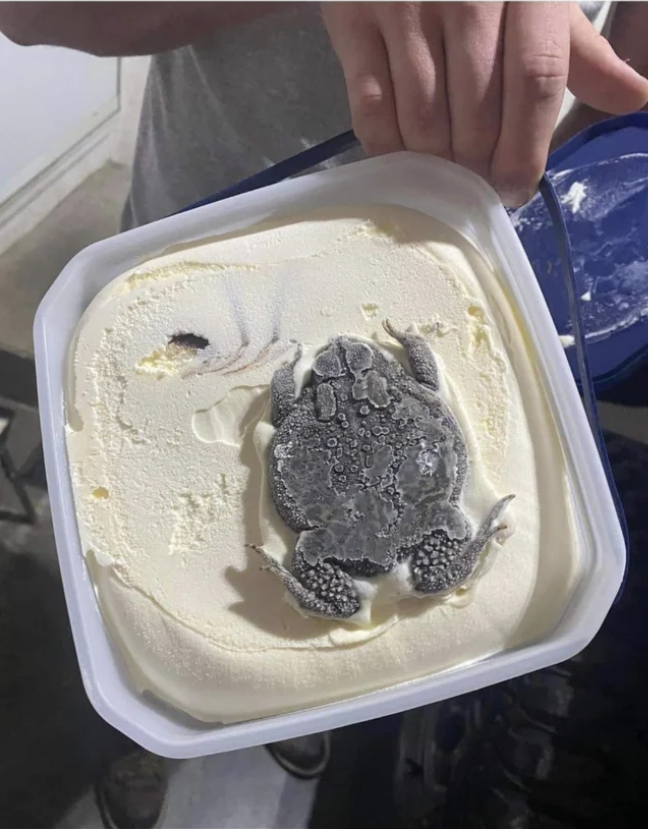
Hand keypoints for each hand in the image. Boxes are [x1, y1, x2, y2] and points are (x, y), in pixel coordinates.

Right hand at [322, 2, 647, 205]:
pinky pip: (371, 113)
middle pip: (477, 116)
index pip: (536, 80)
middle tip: (474, 185)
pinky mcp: (352, 23)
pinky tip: (403, 156)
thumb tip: (632, 98)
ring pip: (424, 123)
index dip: (526, 149)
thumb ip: (579, 51)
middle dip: (477, 169)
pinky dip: (388, 150)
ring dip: (434, 166)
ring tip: (441, 173)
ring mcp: (403, 8)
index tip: (515, 189)